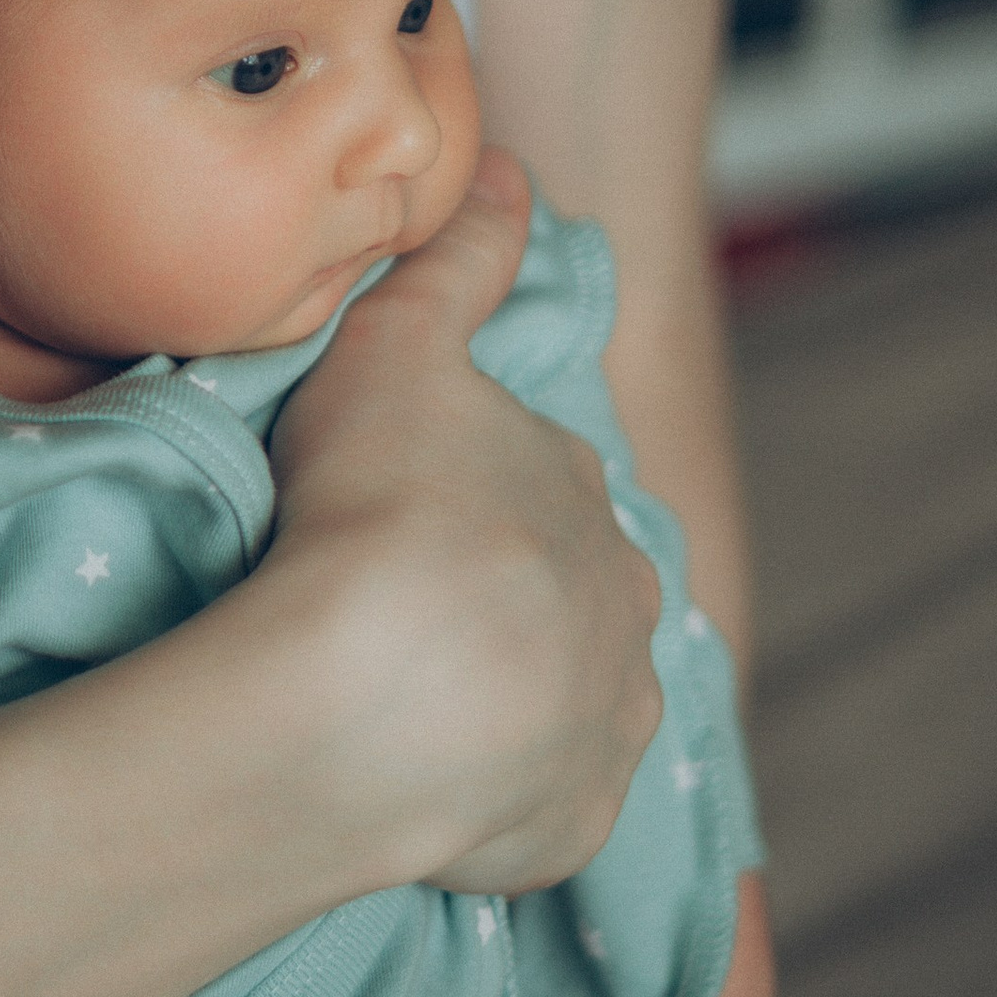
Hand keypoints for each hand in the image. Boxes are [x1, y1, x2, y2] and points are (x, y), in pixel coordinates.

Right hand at [266, 153, 662, 899]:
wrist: (368, 697)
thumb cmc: (379, 506)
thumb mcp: (400, 348)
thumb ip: (459, 257)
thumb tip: (507, 166)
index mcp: (594, 499)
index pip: (541, 485)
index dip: (465, 493)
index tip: (393, 511)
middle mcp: (628, 614)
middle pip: (562, 598)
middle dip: (497, 601)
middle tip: (389, 611)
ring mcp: (606, 731)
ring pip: (560, 704)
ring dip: (500, 701)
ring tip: (399, 703)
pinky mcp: (571, 830)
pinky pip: (531, 806)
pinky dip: (483, 793)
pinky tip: (414, 779)